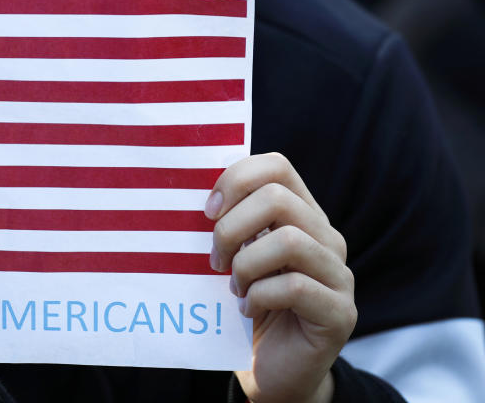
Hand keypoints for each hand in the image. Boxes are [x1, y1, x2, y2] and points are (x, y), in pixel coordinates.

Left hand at [205, 153, 356, 402]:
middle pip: (278, 198)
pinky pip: (296, 287)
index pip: (277, 165)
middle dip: (231, 227)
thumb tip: (194, 189)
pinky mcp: (339, 312)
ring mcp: (339, 275)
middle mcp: (326, 237)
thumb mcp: (234, 255)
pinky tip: (247, 309)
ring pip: (289, 240)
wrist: (269, 368)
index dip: (236, 179)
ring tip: (234, 287)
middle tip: (215, 260)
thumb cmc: (244, 303)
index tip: (208, 211)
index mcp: (301, 214)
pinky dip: (260, 296)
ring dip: (246, 264)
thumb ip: (228, 221)